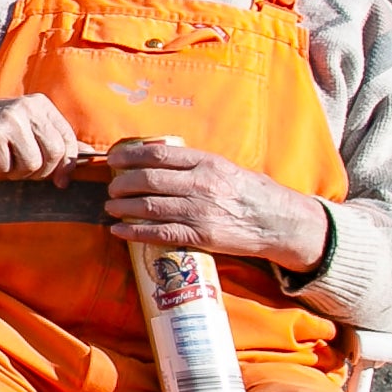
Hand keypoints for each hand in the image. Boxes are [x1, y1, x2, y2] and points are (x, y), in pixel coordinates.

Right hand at [0, 93, 88, 180]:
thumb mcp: (25, 127)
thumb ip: (53, 138)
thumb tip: (89, 155)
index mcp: (41, 105)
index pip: (68, 140)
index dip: (67, 165)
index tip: (61, 181)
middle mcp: (28, 108)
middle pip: (53, 155)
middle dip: (38, 172)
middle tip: (19, 170)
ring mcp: (10, 119)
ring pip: (31, 164)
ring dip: (13, 172)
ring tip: (0, 162)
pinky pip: (4, 168)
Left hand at [102, 139, 331, 270]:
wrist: (280, 222)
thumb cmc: (251, 193)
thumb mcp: (227, 169)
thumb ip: (196, 166)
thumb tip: (159, 162)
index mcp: (207, 163)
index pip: (159, 155)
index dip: (130, 156)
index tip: (113, 159)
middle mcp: (201, 184)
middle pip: (148, 180)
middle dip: (122, 183)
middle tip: (111, 187)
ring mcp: (199, 211)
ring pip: (149, 206)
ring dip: (123, 207)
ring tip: (111, 207)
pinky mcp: (200, 236)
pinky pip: (159, 233)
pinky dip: (134, 232)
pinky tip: (119, 230)